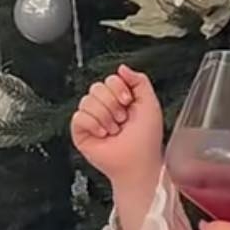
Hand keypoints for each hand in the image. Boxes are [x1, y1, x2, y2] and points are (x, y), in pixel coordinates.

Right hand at [71, 66, 162, 182]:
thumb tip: (122, 68)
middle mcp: (103, 106)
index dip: (119, 89)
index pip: (110, 79)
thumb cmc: (146, 138)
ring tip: (113, 130)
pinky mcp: (80, 131)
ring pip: (87, 101)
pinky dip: (94, 124)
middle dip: (112, 104)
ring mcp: (90, 118)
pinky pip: (79, 116)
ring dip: (105, 117)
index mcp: (118, 98)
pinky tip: (103, 134)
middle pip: (97, 87)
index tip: (128, 102)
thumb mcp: (150, 103)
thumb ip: (139, 81)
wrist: (138, 161)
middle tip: (122, 119)